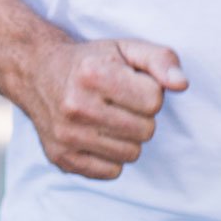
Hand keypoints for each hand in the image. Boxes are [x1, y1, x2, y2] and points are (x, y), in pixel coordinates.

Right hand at [25, 37, 187, 179]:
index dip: (150, 91)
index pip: (154, 100)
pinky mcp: (62, 159)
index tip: (133, 83)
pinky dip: (112, 155)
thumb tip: (182, 84)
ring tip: (111, 116)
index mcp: (94, 73)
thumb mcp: (126, 48)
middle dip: (141, 115)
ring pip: (131, 153)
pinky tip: (99, 133)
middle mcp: (77, 106)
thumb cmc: (91, 60)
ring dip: (129, 136)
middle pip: (146, 130)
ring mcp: (67, 136)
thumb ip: (160, 59)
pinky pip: (112, 172)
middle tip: (122, 101)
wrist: (39, 72)